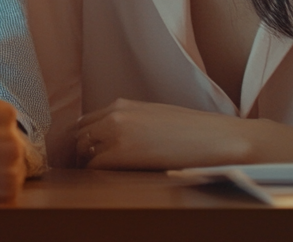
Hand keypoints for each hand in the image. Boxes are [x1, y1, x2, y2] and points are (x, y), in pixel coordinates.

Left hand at [76, 98, 292, 169]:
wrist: (224, 141)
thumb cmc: (197, 137)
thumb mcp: (157, 123)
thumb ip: (131, 130)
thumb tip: (114, 150)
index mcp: (123, 105)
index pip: (81, 122)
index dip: (72, 143)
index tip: (72, 160)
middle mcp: (116, 113)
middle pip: (74, 135)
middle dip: (68, 156)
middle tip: (69, 176)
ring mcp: (118, 130)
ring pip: (79, 150)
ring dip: (78, 167)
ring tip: (82, 183)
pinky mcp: (124, 150)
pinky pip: (92, 166)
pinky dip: (90, 177)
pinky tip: (97, 187)